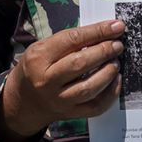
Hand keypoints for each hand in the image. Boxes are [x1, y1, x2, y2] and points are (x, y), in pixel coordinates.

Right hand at [0, 20, 124, 141]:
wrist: (24, 101)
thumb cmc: (38, 67)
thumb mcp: (44, 48)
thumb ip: (70, 40)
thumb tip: (104, 31)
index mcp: (38, 58)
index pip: (71, 40)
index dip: (97, 32)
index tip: (117, 26)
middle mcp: (46, 80)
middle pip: (80, 64)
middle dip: (104, 51)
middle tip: (118, 45)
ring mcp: (58, 100)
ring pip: (88, 88)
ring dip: (108, 73)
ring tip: (116, 62)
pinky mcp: (69, 114)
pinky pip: (94, 107)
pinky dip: (110, 94)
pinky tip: (116, 81)